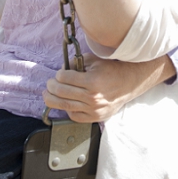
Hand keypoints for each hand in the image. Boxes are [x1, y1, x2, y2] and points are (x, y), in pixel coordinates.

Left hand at [43, 54, 172, 122]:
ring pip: (64, 106)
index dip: (58, 74)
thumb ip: (76, 63)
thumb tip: (62, 70)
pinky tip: (66, 102)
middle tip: (49, 84)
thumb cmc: (111, 70)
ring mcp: (94, 109)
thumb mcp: (94, 60)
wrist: (129, 83)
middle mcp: (93, 97)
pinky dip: (66, 109)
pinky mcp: (95, 117)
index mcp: (92, 81)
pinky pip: (74, 116)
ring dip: (52, 99)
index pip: (64, 78)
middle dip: (51, 87)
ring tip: (48, 94)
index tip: (59, 73)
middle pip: (61, 93)